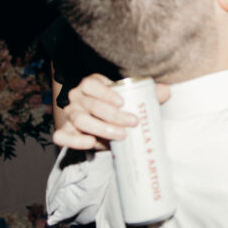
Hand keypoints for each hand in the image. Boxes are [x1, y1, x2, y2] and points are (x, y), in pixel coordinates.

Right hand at [52, 74, 168, 150]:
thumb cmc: (116, 108)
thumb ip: (147, 93)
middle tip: (133, 122)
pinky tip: (91, 143)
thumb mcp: (130, 98)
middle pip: (91, 105)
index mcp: (90, 85)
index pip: (92, 84)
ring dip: (101, 128)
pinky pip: (62, 137)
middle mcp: (77, 98)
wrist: (99, 124)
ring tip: (121, 135)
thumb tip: (166, 90)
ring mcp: (69, 115)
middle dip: (113, 115)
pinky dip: (74, 140)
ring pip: (80, 120)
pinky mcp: (63, 132)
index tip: (122, 102)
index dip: (105, 92)